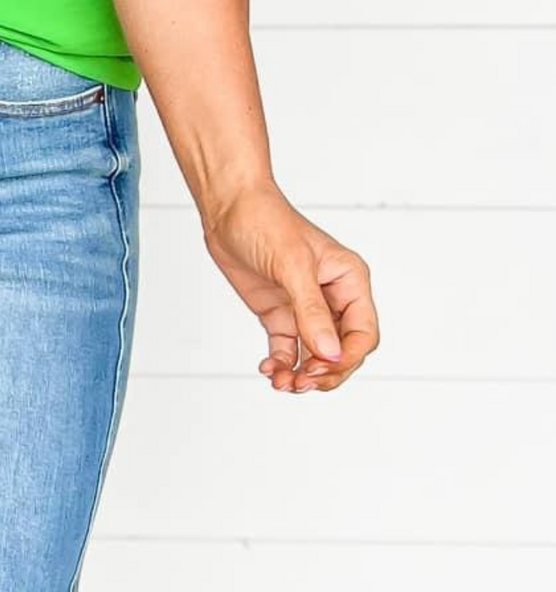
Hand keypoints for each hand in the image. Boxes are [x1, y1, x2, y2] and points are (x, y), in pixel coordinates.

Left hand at [201, 181, 379, 392]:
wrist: (228, 208)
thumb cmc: (266, 222)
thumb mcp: (292, 266)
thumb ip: (311, 312)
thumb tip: (329, 353)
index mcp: (350, 281)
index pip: (363, 333)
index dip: (346, 358)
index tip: (319, 370)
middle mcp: (333, 297)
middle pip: (342, 351)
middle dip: (324, 372)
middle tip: (300, 383)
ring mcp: (305, 307)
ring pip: (315, 355)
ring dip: (302, 374)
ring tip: (281, 383)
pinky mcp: (280, 313)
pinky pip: (288, 349)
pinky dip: (282, 364)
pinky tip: (268, 370)